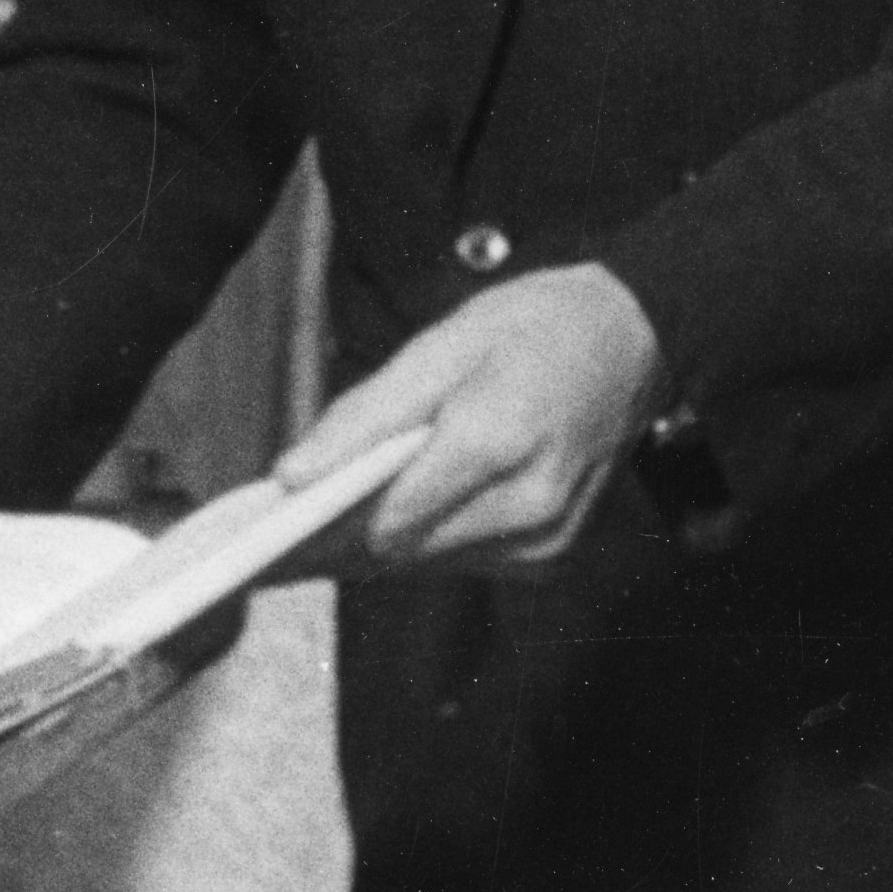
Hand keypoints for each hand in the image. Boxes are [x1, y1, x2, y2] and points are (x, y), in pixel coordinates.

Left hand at [281, 262, 661, 571]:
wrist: (634, 340)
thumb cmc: (535, 328)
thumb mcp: (441, 343)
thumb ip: (365, 414)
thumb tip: (290, 476)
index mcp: (498, 440)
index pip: (385, 518)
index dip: (317, 531)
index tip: (258, 537)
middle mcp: (529, 506)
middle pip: (400, 551)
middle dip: (334, 542)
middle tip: (268, 537)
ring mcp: (547, 540)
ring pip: (426, 563)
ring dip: (373, 544)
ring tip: (314, 524)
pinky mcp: (551, 555)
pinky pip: (460, 560)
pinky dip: (420, 539)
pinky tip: (386, 515)